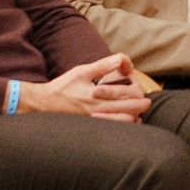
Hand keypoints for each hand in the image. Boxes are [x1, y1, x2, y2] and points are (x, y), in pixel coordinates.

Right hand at [30, 60, 150, 121]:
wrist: (43, 104)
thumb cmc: (63, 87)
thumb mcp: (82, 72)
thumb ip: (102, 66)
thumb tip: (121, 59)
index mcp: (96, 96)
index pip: (124, 97)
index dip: (138, 96)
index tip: (144, 94)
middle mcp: (96, 111)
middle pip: (126, 112)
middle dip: (139, 108)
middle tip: (146, 104)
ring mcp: (92, 121)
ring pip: (120, 124)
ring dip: (132, 118)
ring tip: (138, 114)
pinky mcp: (89, 127)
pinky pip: (110, 130)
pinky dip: (121, 127)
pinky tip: (125, 123)